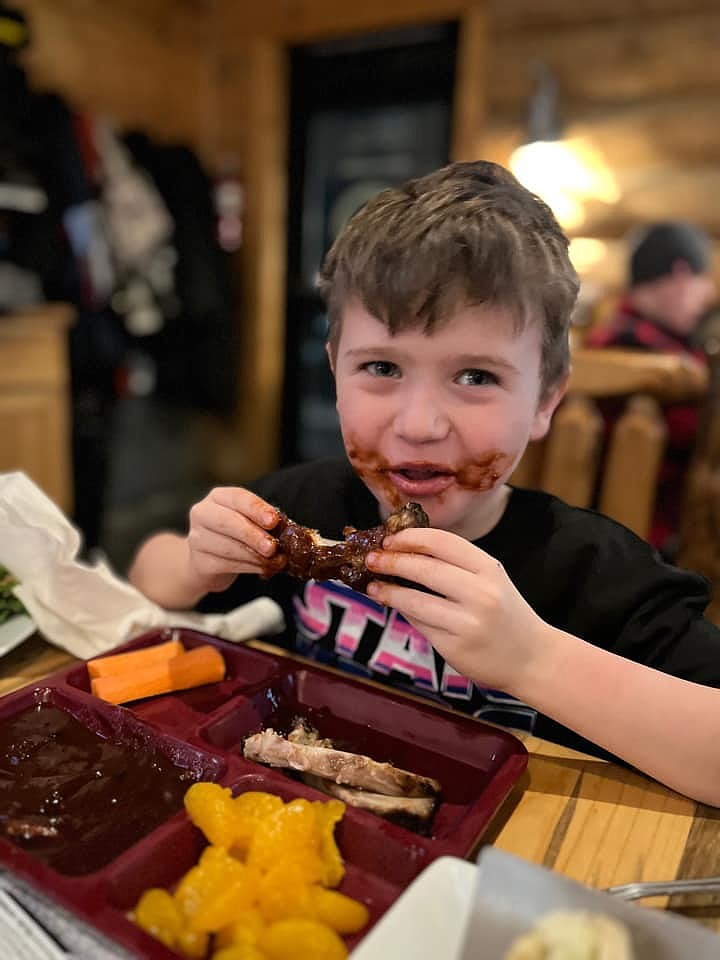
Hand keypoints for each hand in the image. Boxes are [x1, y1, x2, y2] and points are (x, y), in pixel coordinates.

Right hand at [186, 487, 279, 592]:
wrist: (209, 562)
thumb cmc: (235, 536)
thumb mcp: (248, 522)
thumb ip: (264, 522)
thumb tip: (287, 531)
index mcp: (218, 497)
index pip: (237, 497)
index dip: (256, 508)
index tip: (273, 521)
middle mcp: (202, 514)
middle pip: (227, 521)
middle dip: (252, 534)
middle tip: (272, 546)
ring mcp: (197, 539)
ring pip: (227, 547)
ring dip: (254, 555)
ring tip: (273, 561)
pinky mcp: (199, 563)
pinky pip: (226, 565)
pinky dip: (248, 567)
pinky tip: (262, 569)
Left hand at [365, 527, 549, 693]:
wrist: (532, 658)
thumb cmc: (504, 613)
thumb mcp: (490, 580)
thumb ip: (454, 566)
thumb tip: (401, 551)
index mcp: (488, 568)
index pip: (441, 542)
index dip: (409, 537)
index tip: (388, 538)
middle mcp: (481, 593)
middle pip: (424, 568)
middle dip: (391, 561)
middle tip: (371, 559)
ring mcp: (468, 622)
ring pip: (414, 600)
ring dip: (388, 591)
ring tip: (373, 585)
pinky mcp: (456, 647)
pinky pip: (420, 624)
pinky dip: (403, 612)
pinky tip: (394, 605)